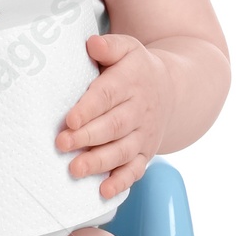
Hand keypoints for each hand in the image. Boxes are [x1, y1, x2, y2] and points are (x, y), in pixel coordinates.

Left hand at [56, 34, 172, 197]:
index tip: (70, 120)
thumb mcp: (128, 49)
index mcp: (130, 83)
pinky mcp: (146, 153)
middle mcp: (138, 111)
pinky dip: (121, 182)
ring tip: (75, 169)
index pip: (107, 96)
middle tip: (62, 144)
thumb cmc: (137, 70)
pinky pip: (135, 170)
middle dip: (87, 138)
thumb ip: (110, 46)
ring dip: (99, 162)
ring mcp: (143, 135)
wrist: (173, 90)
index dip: (88, 109)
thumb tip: (92, 44)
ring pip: (122, 151)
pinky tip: (104, 191)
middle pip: (112, 127)